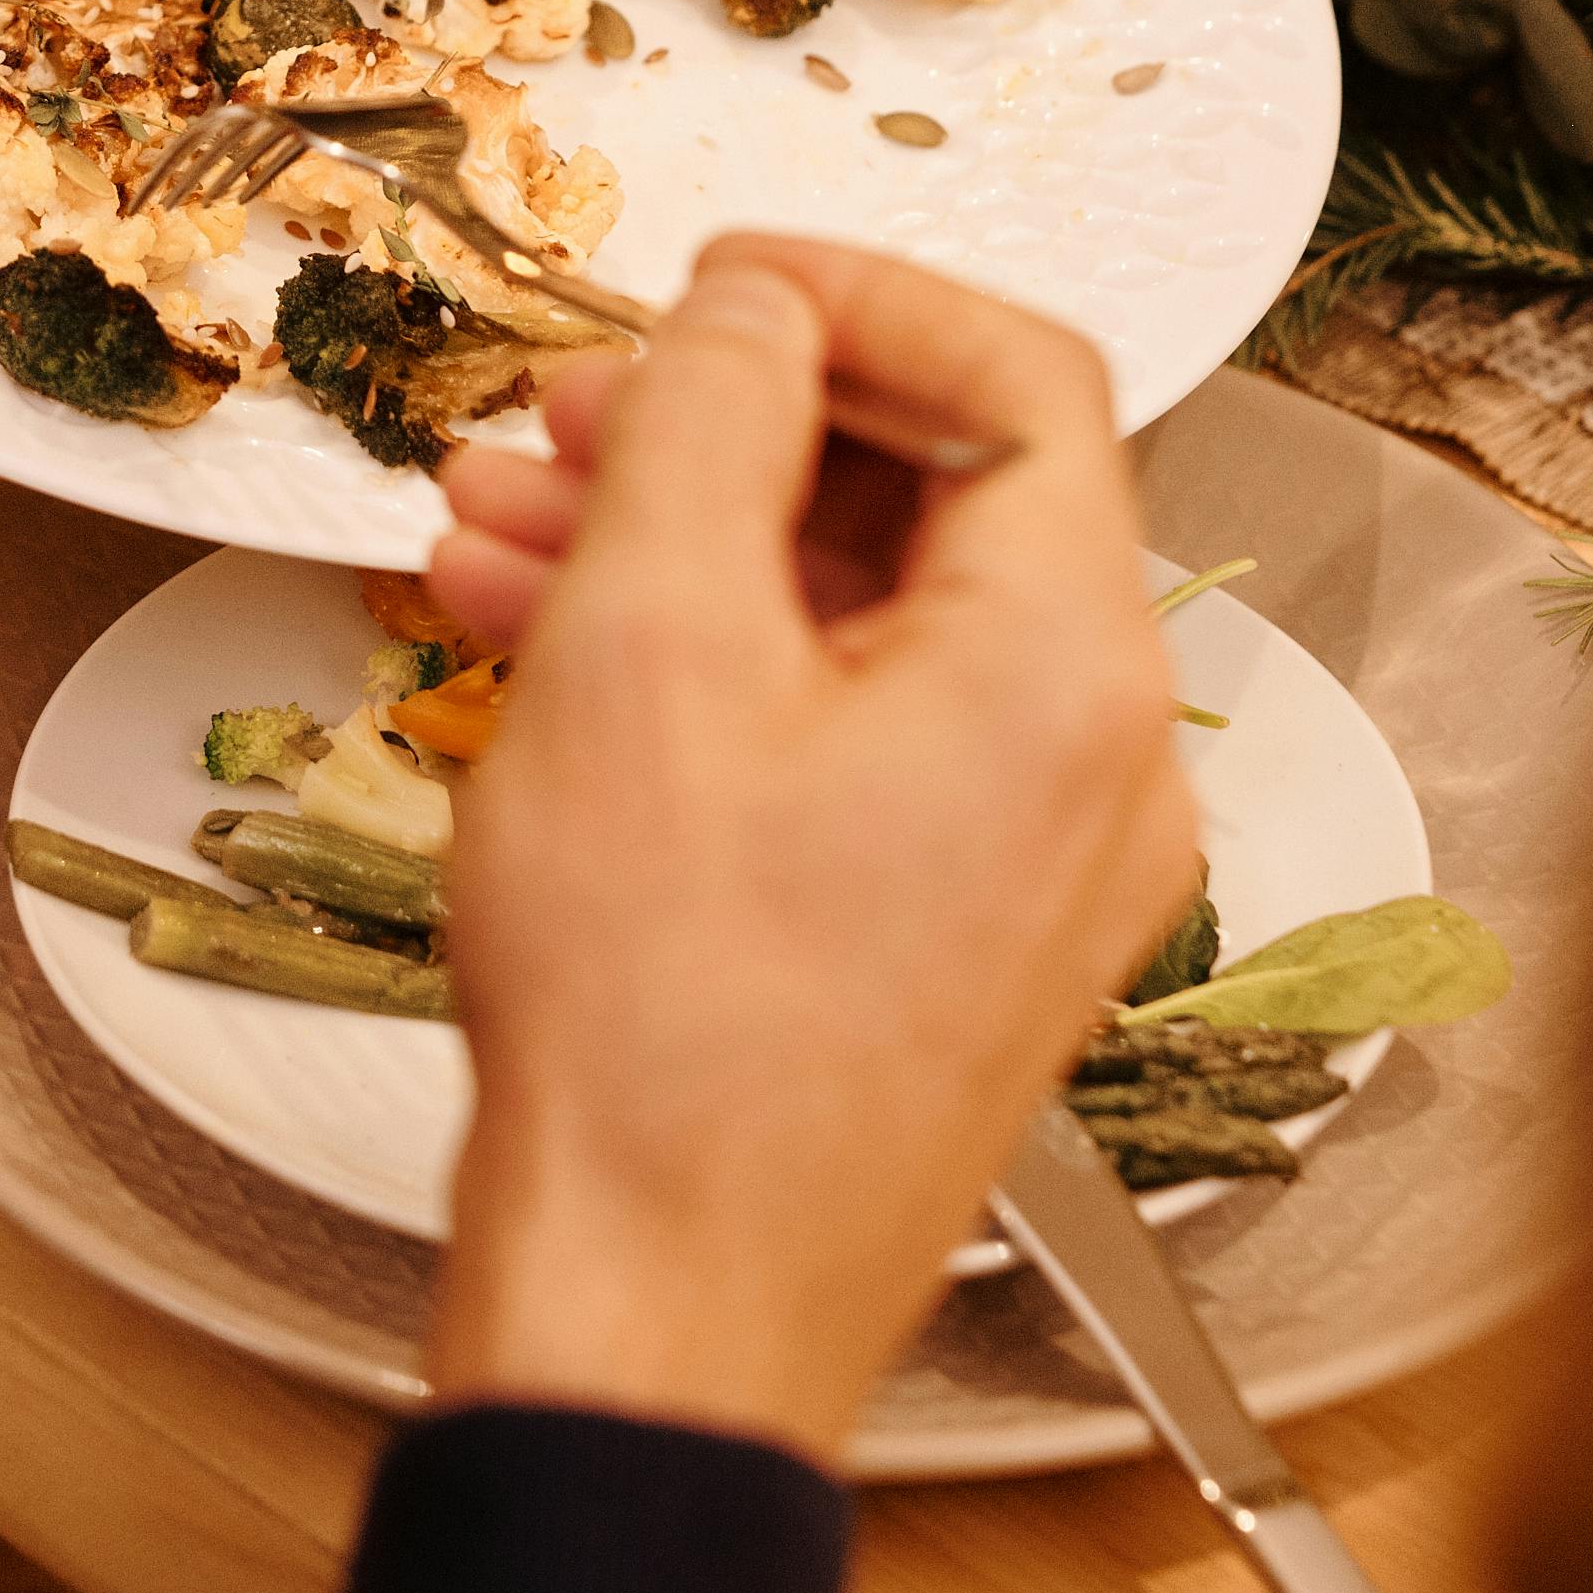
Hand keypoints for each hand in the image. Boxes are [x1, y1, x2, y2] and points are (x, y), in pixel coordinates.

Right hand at [419, 239, 1193, 1467]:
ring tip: (498, 529)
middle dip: (727, 428)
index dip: (852, 292)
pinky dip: (705, 669)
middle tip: (569, 408)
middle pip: (933, 494)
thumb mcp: (646, 640)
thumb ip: (706, 424)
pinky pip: (842, 733)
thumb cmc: (665, 1031)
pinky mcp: (945, 932)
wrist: (654, 1312)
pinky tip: (541, 652)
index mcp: (1069, 668)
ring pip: (862, 617)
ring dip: (681, 545)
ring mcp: (1028, 861)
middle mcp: (1093, 762)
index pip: (1020, 375)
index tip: (715, 280)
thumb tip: (749, 315)